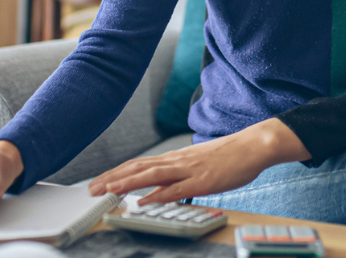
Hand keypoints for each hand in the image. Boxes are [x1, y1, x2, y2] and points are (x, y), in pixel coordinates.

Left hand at [89, 118, 309, 203]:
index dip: (117, 173)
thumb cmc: (229, 156)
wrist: (254, 145)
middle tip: (92, 189)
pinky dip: (158, 194)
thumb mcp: (199, 164)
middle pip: (138, 168)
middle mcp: (177, 161)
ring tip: (108, 191)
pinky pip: (176, 188)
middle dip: (113, 179)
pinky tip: (144, 200)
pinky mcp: (203, 180)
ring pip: (151, 175)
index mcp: (176, 158)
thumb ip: (179, 175)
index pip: (139, 165)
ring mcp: (189, 169)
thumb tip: (161, 187)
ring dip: (127, 183)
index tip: (99, 182)